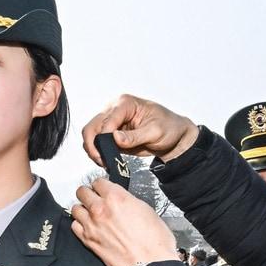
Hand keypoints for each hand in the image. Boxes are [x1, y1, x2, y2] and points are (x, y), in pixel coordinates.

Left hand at [70, 180, 179, 265]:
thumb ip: (128, 201)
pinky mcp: (88, 240)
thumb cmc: (154, 240)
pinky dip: (79, 224)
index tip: (103, 189)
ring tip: (89, 213)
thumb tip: (121, 200)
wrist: (150, 263)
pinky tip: (87, 226)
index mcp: (116, 197)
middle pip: (82, 192)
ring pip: (76, 208)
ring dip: (82, 209)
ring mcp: (91, 225)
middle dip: (88, 193)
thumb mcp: (146, 209)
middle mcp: (100, 209)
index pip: (98, 181)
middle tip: (94, 198)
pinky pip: (74, 226)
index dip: (101, 185)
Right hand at [81, 94, 199, 164]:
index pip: (107, 120)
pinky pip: (97, 142)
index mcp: (126, 103)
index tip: (108, 153)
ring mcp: (112, 121)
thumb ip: (135, 136)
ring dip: (93, 149)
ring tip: (104, 162)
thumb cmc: (169, 128)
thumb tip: (115, 138)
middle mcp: (115, 109)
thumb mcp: (155, 132)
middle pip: (93, 125)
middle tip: (101, 160)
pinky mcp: (112, 133)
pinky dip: (98, 152)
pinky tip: (106, 160)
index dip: (104, 137)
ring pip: (91, 134)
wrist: (174, 137)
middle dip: (93, 144)